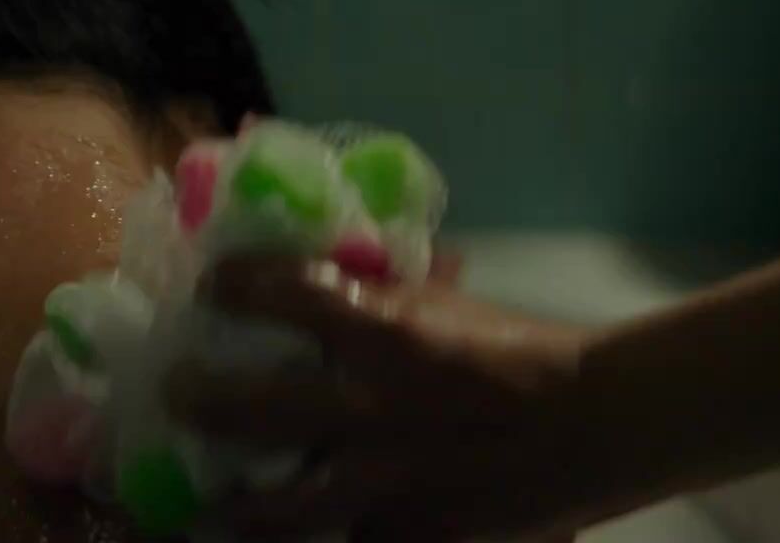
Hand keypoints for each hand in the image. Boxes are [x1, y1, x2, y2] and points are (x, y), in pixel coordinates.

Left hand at [167, 254, 594, 541]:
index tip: (213, 287)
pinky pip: (349, 542)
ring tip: (215, 502)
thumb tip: (336, 265)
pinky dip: (333, 536)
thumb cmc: (526, 353)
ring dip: (234, 504)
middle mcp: (368, 410)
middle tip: (179, 390)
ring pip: (275, 509)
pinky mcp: (409, 538)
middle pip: (241, 407)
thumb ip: (387, 297)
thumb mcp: (451, 309)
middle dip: (194, 397)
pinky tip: (320, 529)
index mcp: (385, 332)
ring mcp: (382, 485)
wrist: (600, 425)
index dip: (230, 286)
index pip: (276, 292)